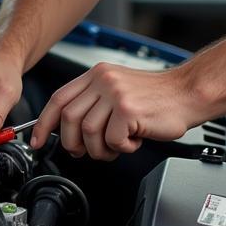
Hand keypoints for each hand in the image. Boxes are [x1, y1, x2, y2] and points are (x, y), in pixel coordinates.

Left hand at [31, 62, 198, 160]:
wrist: (187, 93)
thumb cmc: (156, 97)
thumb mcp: (118, 90)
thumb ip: (93, 103)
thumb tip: (68, 130)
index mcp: (96, 74)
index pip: (58, 98)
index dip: (44, 123)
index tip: (38, 140)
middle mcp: (103, 80)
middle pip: (69, 119)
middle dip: (74, 143)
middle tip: (88, 151)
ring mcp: (115, 93)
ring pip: (89, 132)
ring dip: (102, 149)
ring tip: (118, 145)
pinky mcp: (128, 109)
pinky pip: (112, 140)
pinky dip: (122, 147)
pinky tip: (134, 139)